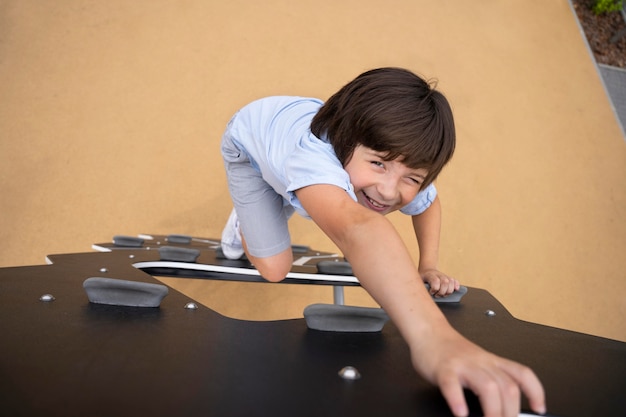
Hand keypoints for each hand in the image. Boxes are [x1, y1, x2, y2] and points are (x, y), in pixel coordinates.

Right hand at [411, 327, 545, 416]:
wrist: (429, 331)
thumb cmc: (451, 351)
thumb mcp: (477, 362)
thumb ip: (489, 379)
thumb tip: (503, 407)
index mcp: (492, 361)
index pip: (522, 373)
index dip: (535, 391)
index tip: (538, 408)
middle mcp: (481, 362)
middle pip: (507, 386)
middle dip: (510, 412)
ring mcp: (462, 365)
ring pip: (487, 386)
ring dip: (492, 410)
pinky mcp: (443, 369)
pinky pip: (452, 385)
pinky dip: (458, 400)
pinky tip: (460, 413)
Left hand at [420, 268, 459, 296]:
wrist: (426, 270)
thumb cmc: (421, 278)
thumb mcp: (417, 281)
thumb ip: (420, 287)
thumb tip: (423, 296)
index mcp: (429, 275)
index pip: (435, 281)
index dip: (434, 289)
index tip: (431, 292)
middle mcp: (438, 275)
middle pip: (445, 282)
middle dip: (442, 292)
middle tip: (437, 295)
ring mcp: (444, 276)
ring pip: (451, 282)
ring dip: (449, 291)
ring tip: (443, 294)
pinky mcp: (449, 278)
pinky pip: (455, 281)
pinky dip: (456, 285)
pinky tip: (456, 290)